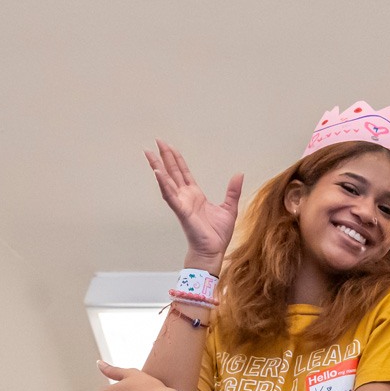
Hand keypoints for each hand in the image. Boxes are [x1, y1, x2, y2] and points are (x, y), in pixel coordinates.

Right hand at [145, 140, 244, 271]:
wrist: (214, 250)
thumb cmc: (218, 233)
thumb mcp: (229, 208)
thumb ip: (233, 191)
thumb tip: (239, 174)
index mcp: (195, 195)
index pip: (184, 172)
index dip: (176, 159)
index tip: (169, 146)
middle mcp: (186, 197)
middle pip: (173, 172)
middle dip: (165, 156)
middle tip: (157, 140)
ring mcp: (182, 203)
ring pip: (168, 181)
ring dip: (158, 166)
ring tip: (150, 153)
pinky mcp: (182, 211)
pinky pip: (171, 196)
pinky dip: (164, 184)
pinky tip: (158, 173)